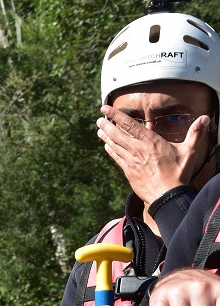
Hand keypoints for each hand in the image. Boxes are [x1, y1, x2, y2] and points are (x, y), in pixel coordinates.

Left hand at [96, 105, 212, 207]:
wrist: (167, 195)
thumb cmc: (178, 173)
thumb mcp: (189, 151)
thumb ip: (195, 133)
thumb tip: (206, 118)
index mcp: (151, 141)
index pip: (130, 124)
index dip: (115, 115)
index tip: (105, 109)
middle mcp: (138, 149)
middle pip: (117, 134)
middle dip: (107, 125)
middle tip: (99, 119)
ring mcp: (131, 161)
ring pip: (115, 145)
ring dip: (106, 136)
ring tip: (99, 130)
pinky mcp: (128, 171)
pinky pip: (116, 158)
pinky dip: (110, 150)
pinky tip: (107, 146)